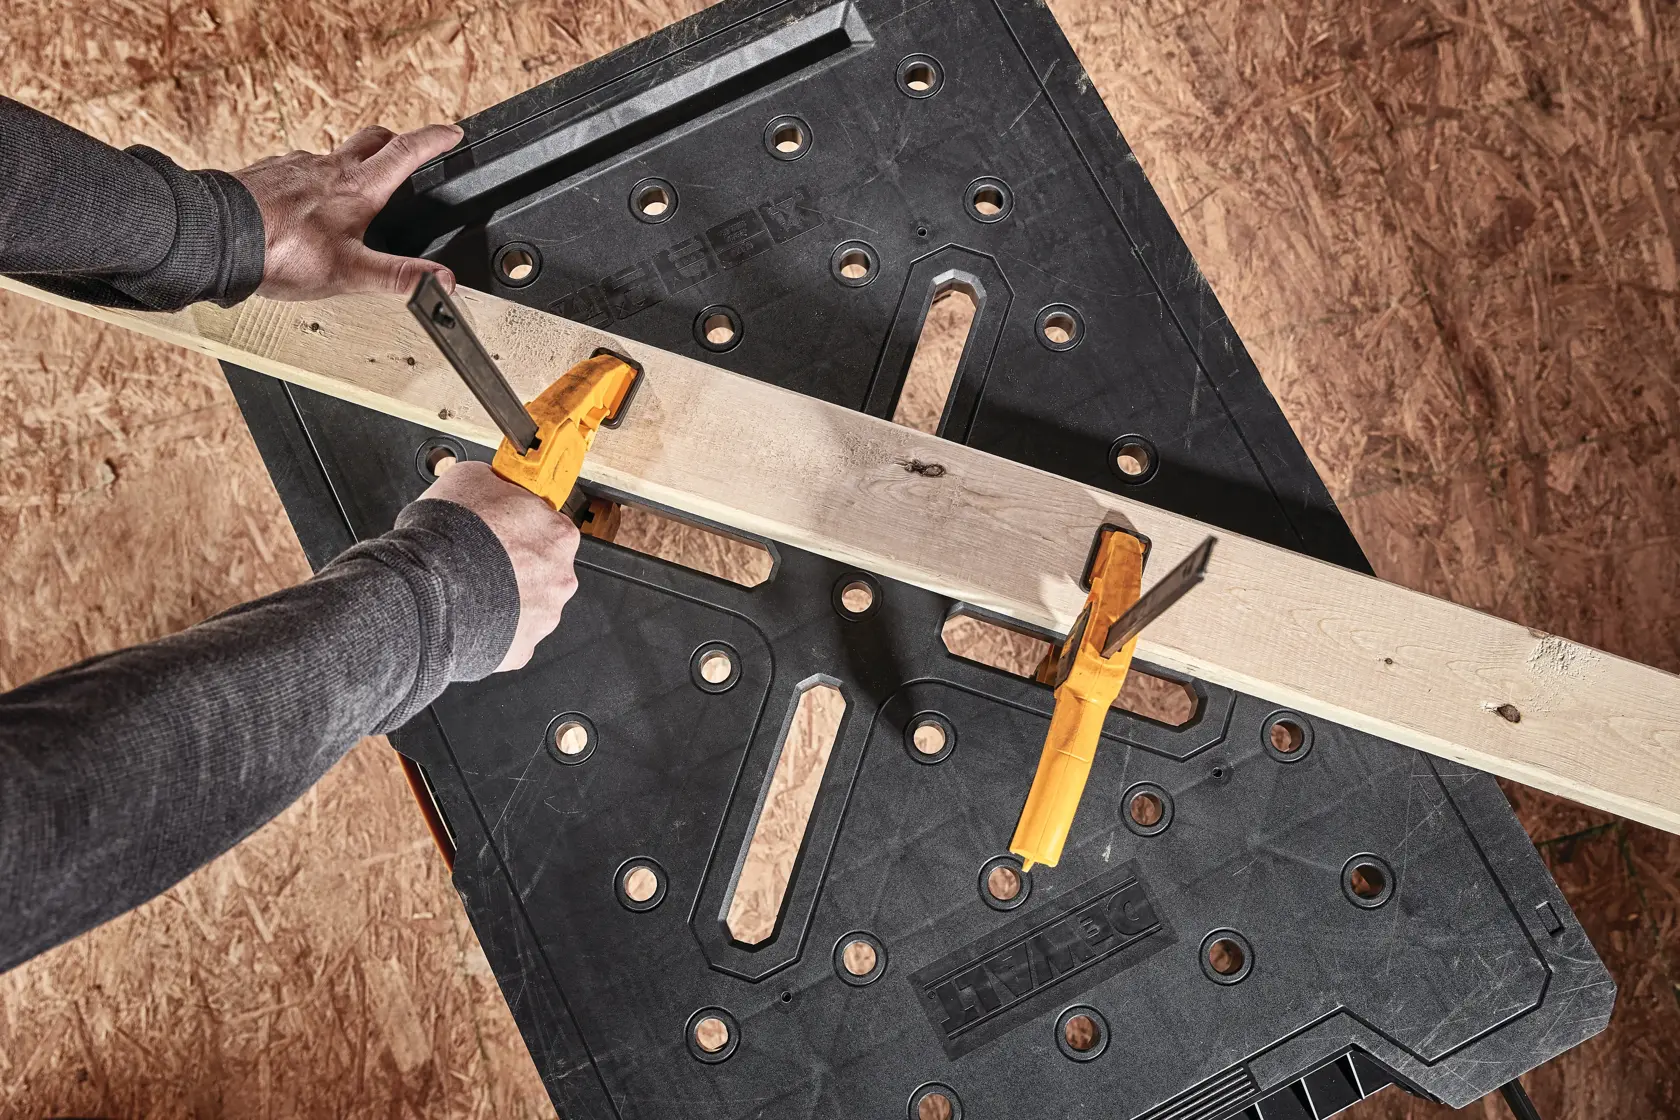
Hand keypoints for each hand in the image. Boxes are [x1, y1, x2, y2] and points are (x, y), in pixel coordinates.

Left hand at [232, 123, 462, 300]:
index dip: (434, 140)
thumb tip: (443, 282)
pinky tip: (304, 204)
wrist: (214, 237)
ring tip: (354, 185)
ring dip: (350, 162)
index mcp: (357, 188)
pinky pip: (296, 169)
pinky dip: (310, 180)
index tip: (452, 133)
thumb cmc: (279, 251)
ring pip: (331, 154)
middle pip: (371, 140)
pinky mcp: (266, 176)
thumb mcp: (351, 272)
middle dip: (395, 141)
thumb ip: (400, 277)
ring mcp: (293, 168)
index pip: (406, 152)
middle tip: (407, 149)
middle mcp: (327, 168)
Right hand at [420, 461, 579, 671]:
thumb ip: (497, 484)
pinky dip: (494, 628)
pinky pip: (511, 636)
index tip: (504, 530)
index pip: (549, 527)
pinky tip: (469, 615)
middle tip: (483, 561)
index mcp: (558, 534)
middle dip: (516, 566)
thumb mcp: (470, 477)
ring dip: (506, 598)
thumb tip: (495, 482)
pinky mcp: (523, 648)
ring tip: (470, 589)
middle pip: (543, 569)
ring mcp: (544, 616)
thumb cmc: (447, 536)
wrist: (426, 589)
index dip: (521, 527)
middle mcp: (560, 577)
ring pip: (529, 605)